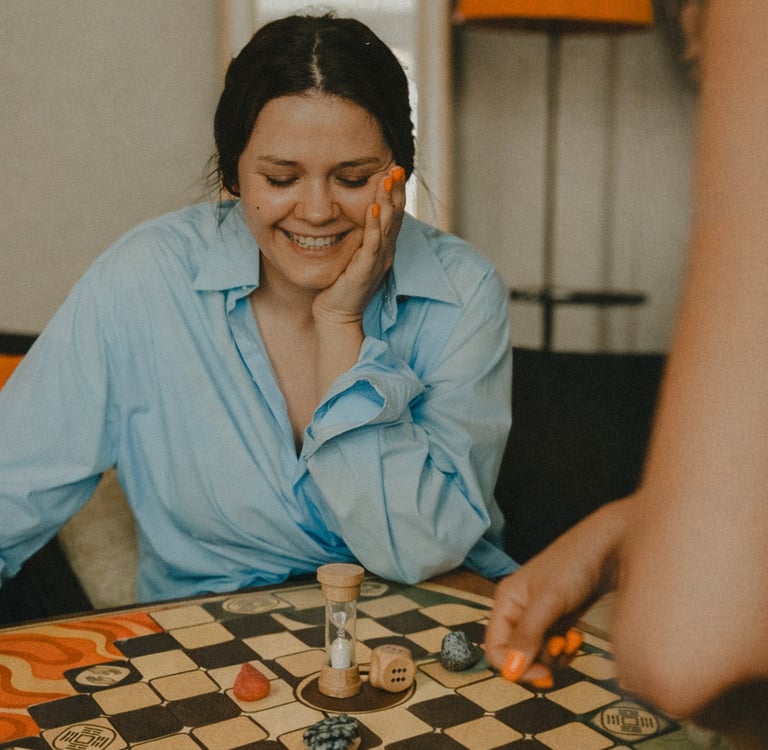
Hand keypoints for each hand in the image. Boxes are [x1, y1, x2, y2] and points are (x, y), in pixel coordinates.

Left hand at [312, 165, 405, 324]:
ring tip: (387, 180)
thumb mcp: (353, 255)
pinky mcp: (365, 270)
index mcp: (383, 248)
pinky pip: (372, 244)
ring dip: (387, 201)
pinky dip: (373, 225)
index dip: (395, 193)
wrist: (337, 315)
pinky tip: (372, 208)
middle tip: (397, 167)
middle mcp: (385, 252)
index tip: (394, 170)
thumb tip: (354, 215)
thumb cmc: (342, 286)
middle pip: (396, 216)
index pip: (393, 215)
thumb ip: (358, 237)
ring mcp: (377, 261)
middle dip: (396, 191)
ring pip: (387, 226)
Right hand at [484, 499, 628, 684]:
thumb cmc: (575, 563)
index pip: (495, 648)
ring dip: (556, 656)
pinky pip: (554, 648)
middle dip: (539, 660)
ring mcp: (540, 616)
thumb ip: (528, 635)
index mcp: (507, 600)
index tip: (542, 674)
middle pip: (517, 654)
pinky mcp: (558, 619)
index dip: (514, 666)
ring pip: (538, 654)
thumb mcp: (549, 600)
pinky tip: (577, 638)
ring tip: (572, 640)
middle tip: (561, 651)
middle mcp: (519, 610)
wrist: (610, 548)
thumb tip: (511, 670)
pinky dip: (566, 650)